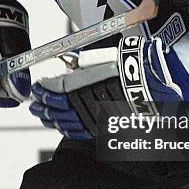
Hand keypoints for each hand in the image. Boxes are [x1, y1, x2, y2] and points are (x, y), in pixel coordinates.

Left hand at [29, 37, 183, 137]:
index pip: (53, 89)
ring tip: (43, 116)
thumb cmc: (133, 70)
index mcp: (80, 84)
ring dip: (51, 118)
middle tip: (35, 104)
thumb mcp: (105, 57)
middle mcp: (82, 102)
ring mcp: (91, 118)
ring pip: (64, 121)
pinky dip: (66, 129)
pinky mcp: (102, 129)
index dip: (43, 89)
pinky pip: (79, 132)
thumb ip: (86, 62)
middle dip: (43, 105)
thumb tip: (72, 65)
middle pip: (55, 107)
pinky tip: (61, 126)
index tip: (38, 87)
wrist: (153, 88)